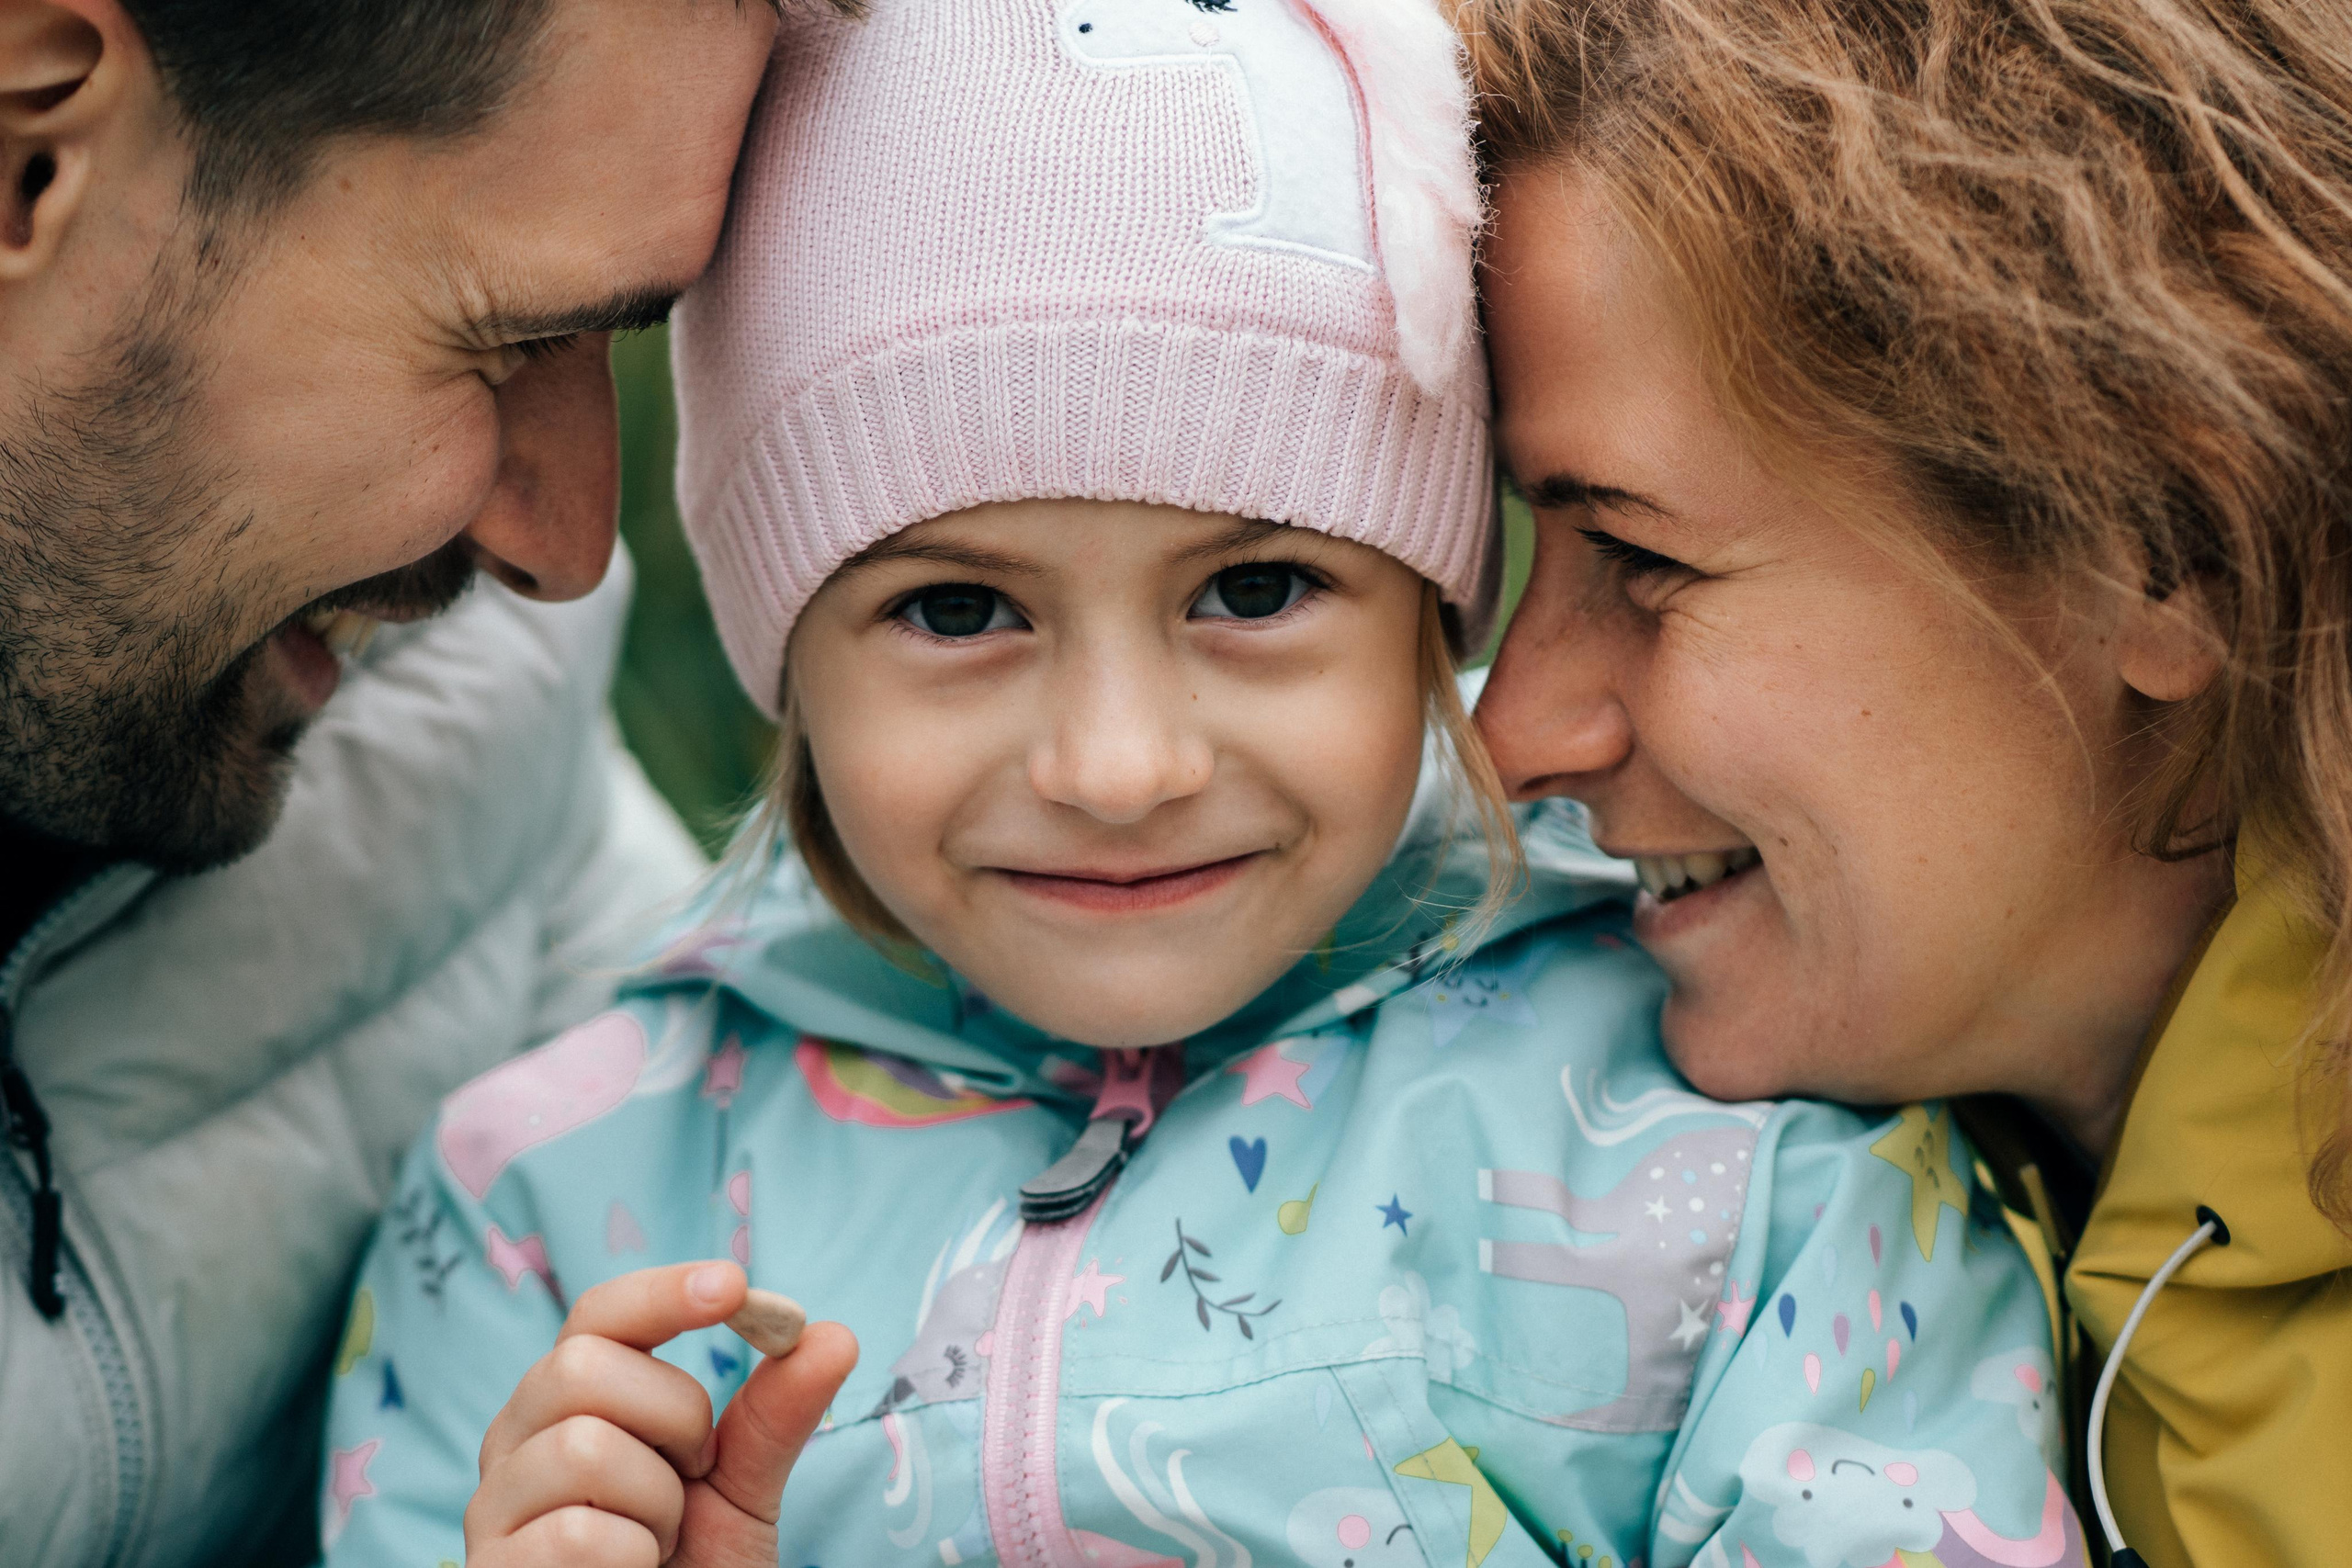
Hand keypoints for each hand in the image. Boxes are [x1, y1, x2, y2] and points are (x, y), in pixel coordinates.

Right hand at [463, 1260, 857, 1566]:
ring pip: (583, 1448)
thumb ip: (776, 1416)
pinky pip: (580, 1535)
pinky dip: (632, 1557)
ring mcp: (491, 1505)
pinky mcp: (493, 1567)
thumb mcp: (742, 1488)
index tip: (735, 1287)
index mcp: (568, 1398)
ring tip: (656, 1540)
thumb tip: (835, 1336)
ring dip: (656, 1504)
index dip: (663, 1293)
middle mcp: (515, 1437)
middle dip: (673, 1418)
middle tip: (691, 1475)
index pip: (599, 1314)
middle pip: (583, 1366)